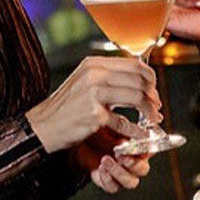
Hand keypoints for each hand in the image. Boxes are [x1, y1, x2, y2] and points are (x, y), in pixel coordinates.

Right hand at [27, 56, 161, 153]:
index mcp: (94, 64)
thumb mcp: (84, 81)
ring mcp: (94, 94)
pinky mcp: (94, 116)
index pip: (133, 63)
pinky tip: (141, 135)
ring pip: (136, 97)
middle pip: (139, 79)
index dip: (150, 77)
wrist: (42, 126)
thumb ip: (108, 75)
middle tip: (156, 106)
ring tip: (153, 119)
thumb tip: (139, 76)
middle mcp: (94, 75)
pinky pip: (125, 123)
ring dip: (150, 111)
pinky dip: (137, 130)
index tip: (153, 89)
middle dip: (153, 94)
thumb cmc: (65, 106)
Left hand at [71, 128, 151, 192]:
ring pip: (131, 182)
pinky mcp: (108, 181)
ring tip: (106, 160)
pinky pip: (113, 187)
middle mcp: (132, 162)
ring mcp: (121, 173)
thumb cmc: (97, 131)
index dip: (146, 150)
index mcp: (137, 147)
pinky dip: (108, 179)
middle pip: (143, 170)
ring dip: (120, 172)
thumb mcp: (110, 123)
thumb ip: (122, 128)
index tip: (137, 146)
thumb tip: (130, 134)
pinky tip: (101, 168)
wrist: (79, 141)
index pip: (150, 151)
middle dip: (133, 164)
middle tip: (121, 155)